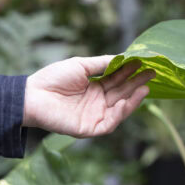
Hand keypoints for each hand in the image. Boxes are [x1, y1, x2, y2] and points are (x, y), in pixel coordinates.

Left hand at [23, 55, 154, 136]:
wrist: (32, 95)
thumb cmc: (54, 78)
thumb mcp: (81, 65)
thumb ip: (102, 63)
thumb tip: (123, 56)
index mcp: (95, 87)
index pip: (117, 80)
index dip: (130, 73)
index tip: (143, 63)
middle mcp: (97, 102)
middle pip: (121, 93)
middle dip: (137, 84)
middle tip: (152, 74)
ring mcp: (94, 115)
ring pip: (119, 109)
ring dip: (133, 100)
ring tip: (145, 88)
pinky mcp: (89, 128)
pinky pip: (108, 123)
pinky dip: (118, 114)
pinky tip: (124, 103)